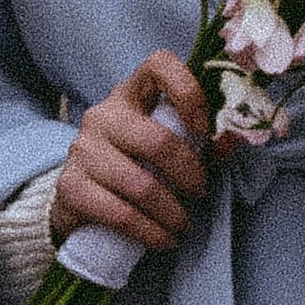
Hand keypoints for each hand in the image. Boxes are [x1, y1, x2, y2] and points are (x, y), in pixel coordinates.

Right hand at [50, 52, 211, 256]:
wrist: (80, 199)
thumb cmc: (136, 166)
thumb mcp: (168, 146)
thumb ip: (202, 140)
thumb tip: (234, 139)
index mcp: (131, 94)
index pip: (159, 65)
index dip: (188, 91)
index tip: (204, 130)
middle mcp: (103, 115)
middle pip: (157, 141)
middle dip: (189, 175)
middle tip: (200, 193)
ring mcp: (82, 150)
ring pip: (141, 185)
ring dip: (173, 213)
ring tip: (183, 226)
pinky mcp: (71, 187)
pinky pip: (120, 214)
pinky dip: (151, 233)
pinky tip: (163, 239)